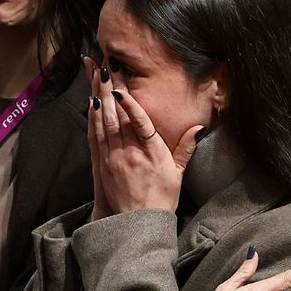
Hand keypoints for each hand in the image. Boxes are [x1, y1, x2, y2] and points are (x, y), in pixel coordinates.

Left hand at [85, 56, 200, 220]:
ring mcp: (114, 158)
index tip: (123, 90)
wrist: (138, 223)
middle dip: (111, 90)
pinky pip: (96, 136)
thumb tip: (199, 127)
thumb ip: (186, 148)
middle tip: (106, 68)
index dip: (131, 106)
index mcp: (152, 154)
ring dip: (100, 98)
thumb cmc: (161, 198)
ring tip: (97, 76)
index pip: (141, 124)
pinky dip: (93, 117)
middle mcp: (131, 154)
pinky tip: (91, 102)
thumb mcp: (178, 172)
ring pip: (104, 123)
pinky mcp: (103, 164)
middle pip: (118, 117)